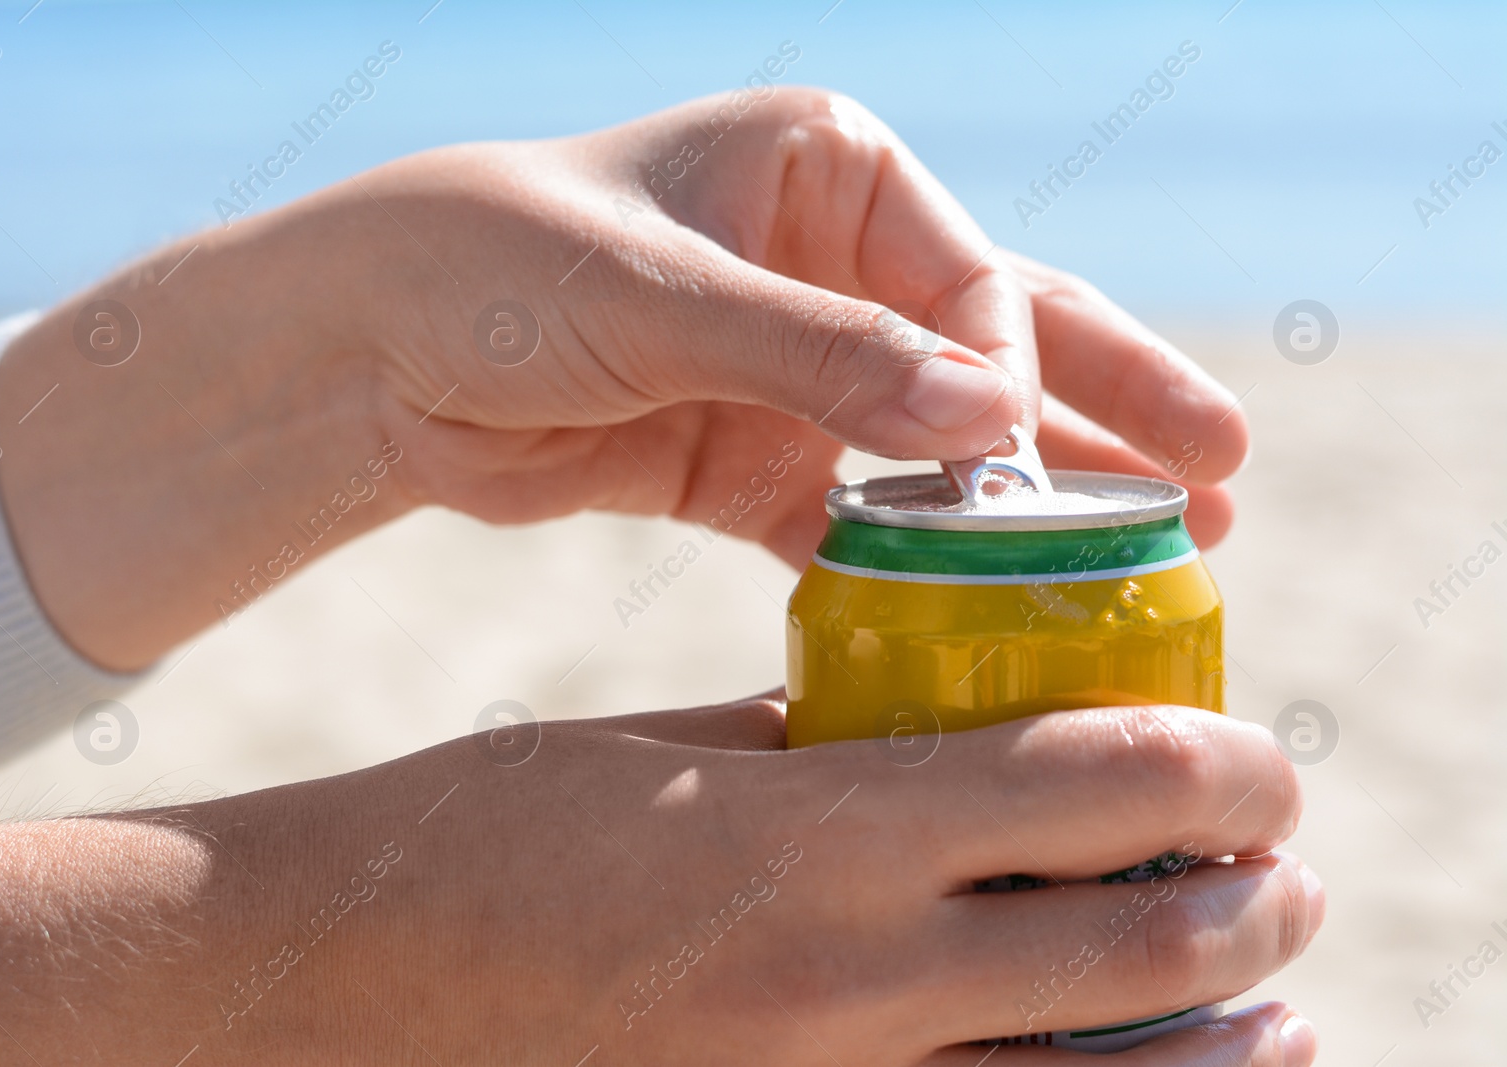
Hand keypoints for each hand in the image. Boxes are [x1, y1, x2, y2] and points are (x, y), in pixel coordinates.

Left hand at [0, 88, 1248, 669]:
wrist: (367, 351)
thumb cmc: (497, 268)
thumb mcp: (661, 297)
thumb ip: (822, 359)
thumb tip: (990, 427)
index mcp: (825, 170)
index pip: (967, 276)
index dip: (1015, 373)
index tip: (1039, 466)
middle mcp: (828, 263)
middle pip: (995, 343)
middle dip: (1104, 410)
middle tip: (1225, 476)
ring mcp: (796, 372)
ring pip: (938, 446)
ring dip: (1035, 503)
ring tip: (1156, 552)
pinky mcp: (750, 463)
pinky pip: (857, 520)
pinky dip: (912, 566)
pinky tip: (988, 613)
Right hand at [0, 699, 1319, 1065]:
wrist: (319, 988)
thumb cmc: (478, 837)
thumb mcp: (659, 753)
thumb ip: (812, 749)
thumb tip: (940, 746)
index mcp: (801, 835)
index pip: (1080, 786)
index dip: (1209, 766)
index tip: (1258, 758)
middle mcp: (834, 984)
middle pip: (1131, 954)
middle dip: (1247, 906)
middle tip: (1287, 873)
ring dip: (1209, 1040)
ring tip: (1266, 1004)